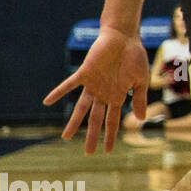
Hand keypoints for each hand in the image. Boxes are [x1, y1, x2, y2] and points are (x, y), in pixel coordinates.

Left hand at [43, 27, 149, 153]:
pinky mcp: (85, 73)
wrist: (124, 37)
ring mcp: (93, 85)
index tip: (108, 151)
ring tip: (65, 137)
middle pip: (95, 119)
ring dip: (74, 122)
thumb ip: (139, 99)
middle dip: (91, 136)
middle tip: (88, 153)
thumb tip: (142, 119)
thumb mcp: (141, 80)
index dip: (110, 136)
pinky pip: (69, 85)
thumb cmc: (134, 57)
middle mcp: (103, 94)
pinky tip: (48, 102)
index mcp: (117, 96)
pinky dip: (59, 92)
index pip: (112, 121)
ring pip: (81, 107)